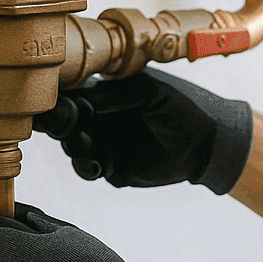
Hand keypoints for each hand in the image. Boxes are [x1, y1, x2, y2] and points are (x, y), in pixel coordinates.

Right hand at [33, 69, 252, 193]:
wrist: (207, 143)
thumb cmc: (183, 107)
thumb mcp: (149, 92)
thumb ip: (115, 94)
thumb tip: (81, 98)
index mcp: (105, 93)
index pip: (71, 93)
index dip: (59, 97)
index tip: (54, 100)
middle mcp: (100, 117)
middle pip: (63, 121)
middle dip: (59, 123)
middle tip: (68, 122)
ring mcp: (103, 142)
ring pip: (72, 146)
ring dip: (74, 145)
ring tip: (87, 142)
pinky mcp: (111, 167)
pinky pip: (88, 169)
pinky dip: (87, 166)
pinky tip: (98, 164)